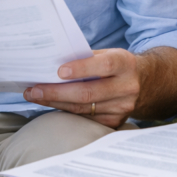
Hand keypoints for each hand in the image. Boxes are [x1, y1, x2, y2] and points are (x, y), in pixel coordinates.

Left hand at [23, 49, 140, 127]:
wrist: (142, 82)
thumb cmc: (115, 64)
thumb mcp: (106, 54)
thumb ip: (85, 58)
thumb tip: (52, 63)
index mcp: (125, 64)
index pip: (104, 66)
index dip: (81, 69)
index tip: (58, 72)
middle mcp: (127, 87)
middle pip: (88, 93)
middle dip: (57, 92)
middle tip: (35, 90)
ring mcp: (123, 107)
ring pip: (83, 109)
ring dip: (56, 103)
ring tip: (36, 96)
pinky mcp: (116, 121)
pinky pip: (85, 119)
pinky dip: (66, 112)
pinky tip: (52, 106)